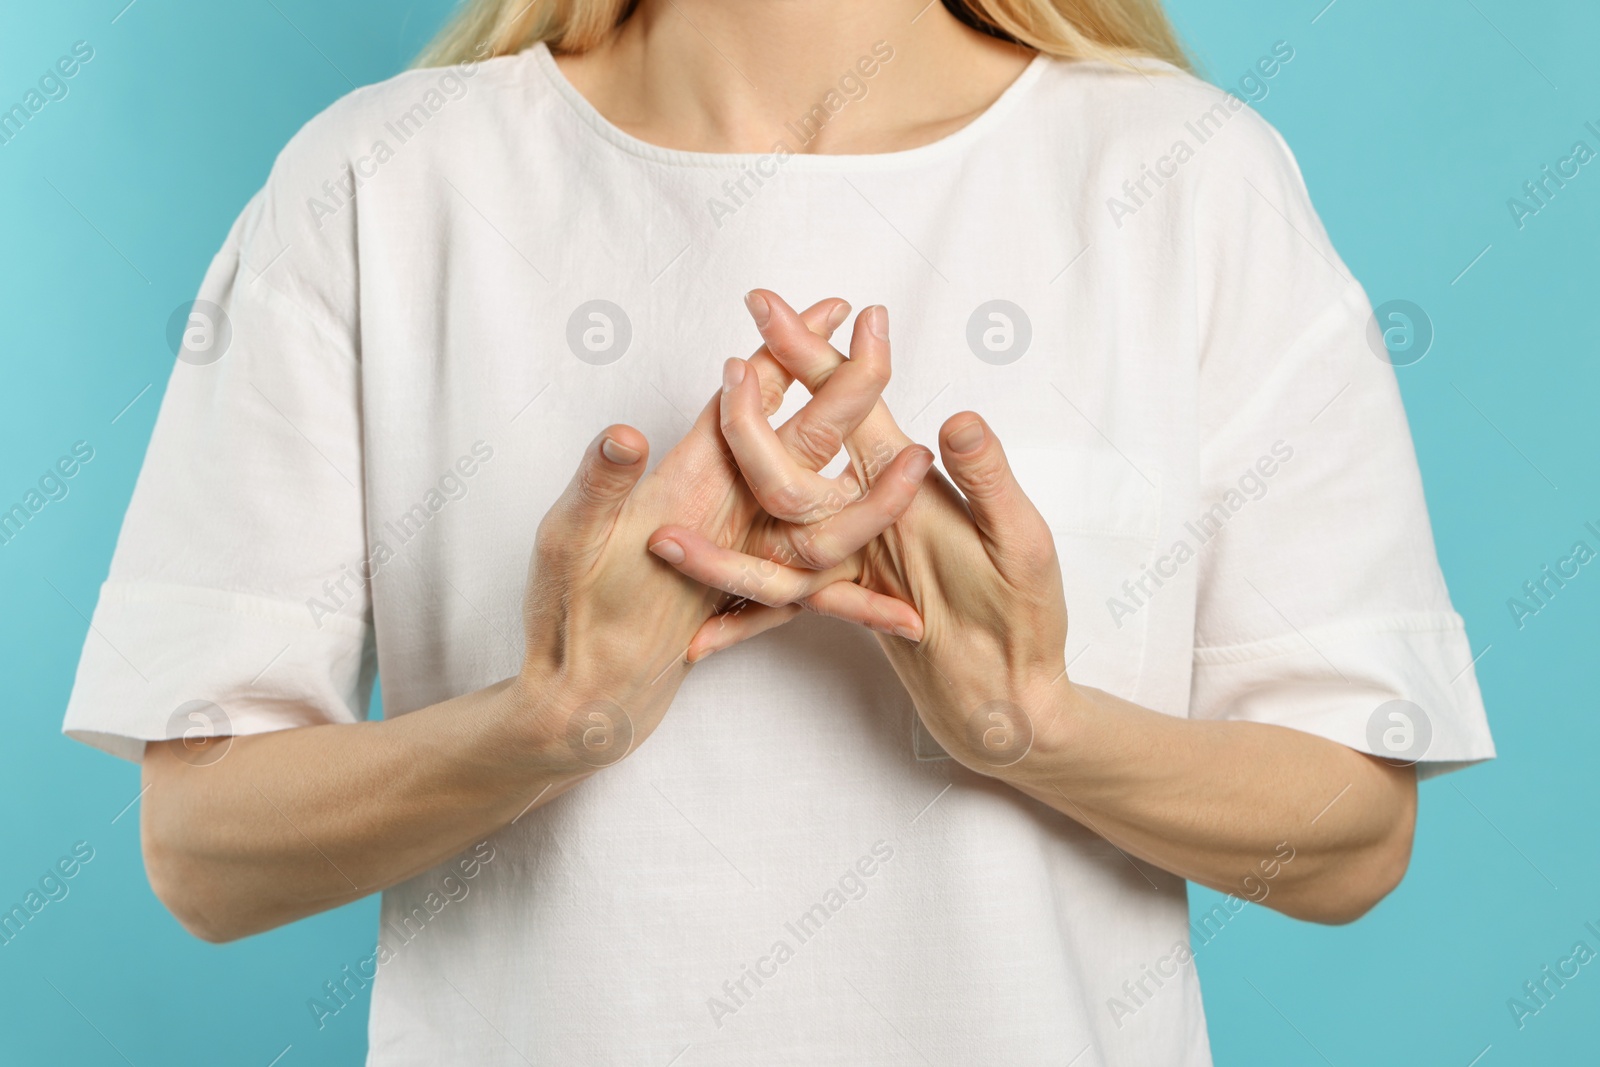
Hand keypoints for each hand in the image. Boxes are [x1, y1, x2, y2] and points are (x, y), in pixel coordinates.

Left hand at [516, 299, 933, 773]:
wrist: (574, 701)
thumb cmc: (564, 616)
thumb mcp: (573, 539)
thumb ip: (602, 484)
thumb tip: (625, 434)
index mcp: (684, 478)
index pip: (747, 397)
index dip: (789, 349)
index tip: (836, 307)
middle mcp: (718, 506)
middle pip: (798, 439)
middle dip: (842, 391)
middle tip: (885, 345)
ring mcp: (738, 549)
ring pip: (820, 514)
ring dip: (868, 496)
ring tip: (922, 468)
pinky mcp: (744, 597)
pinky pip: (814, 593)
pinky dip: (856, 601)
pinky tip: (901, 621)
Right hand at [649, 291, 1070, 775]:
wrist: (1016, 700)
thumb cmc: (1030, 618)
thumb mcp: (1017, 542)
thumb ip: (984, 481)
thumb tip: (959, 419)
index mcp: (908, 480)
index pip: (845, 401)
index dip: (805, 351)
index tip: (764, 305)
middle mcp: (871, 506)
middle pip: (794, 448)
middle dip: (753, 406)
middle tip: (717, 367)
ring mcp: (854, 550)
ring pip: (768, 526)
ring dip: (717, 528)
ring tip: (661, 535)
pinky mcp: (847, 594)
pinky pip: (778, 595)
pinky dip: (739, 614)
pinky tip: (698, 636)